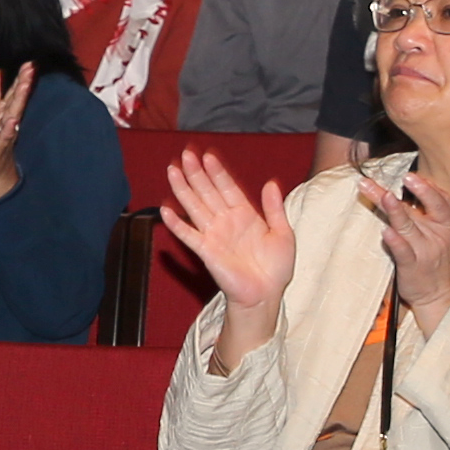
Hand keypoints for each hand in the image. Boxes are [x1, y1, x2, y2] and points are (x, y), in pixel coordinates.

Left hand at [0, 63, 34, 207]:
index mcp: (4, 114)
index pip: (14, 93)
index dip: (20, 78)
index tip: (29, 62)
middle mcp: (8, 123)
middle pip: (17, 100)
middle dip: (23, 83)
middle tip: (31, 66)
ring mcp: (5, 135)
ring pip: (13, 114)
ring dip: (19, 100)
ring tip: (25, 84)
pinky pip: (4, 137)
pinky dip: (8, 128)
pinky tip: (12, 120)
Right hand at [164, 152, 298, 327]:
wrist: (266, 294)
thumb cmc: (275, 268)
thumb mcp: (283, 234)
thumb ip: (274, 209)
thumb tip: (271, 183)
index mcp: (245, 215)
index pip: (228, 188)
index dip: (217, 172)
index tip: (208, 156)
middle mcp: (226, 221)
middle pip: (207, 192)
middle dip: (196, 173)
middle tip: (186, 155)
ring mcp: (214, 235)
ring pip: (195, 207)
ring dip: (183, 189)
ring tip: (172, 171)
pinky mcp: (206, 251)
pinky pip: (188, 235)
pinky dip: (177, 224)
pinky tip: (166, 210)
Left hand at [361, 158, 449, 312]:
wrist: (447, 298)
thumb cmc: (442, 262)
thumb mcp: (447, 234)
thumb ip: (433, 212)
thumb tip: (418, 186)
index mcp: (448, 224)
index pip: (439, 200)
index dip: (425, 187)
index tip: (410, 176)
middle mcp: (437, 235)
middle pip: (414, 209)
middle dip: (393, 193)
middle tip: (375, 180)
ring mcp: (425, 251)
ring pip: (407, 226)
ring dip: (394, 211)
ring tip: (384, 197)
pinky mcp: (412, 266)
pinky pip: (402, 251)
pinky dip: (395, 241)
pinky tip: (386, 231)